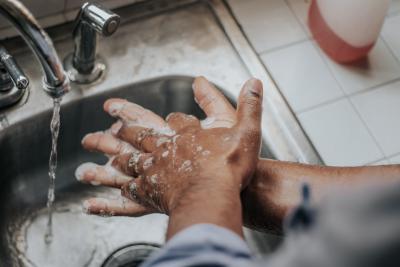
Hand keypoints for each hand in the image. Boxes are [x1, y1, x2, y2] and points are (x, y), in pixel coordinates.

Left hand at [77, 77, 261, 217]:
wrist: (213, 195)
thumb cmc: (230, 167)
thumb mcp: (247, 130)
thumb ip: (249, 105)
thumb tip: (254, 81)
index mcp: (187, 134)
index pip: (175, 120)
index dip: (174, 118)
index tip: (168, 117)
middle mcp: (166, 148)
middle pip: (140, 133)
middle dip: (124, 127)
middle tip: (107, 121)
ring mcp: (155, 169)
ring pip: (127, 158)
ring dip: (110, 153)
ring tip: (91, 152)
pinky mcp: (151, 192)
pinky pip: (129, 190)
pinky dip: (117, 191)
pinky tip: (107, 194)